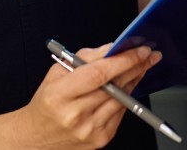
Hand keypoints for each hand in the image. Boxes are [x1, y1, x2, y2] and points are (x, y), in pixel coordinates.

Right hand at [14, 43, 161, 148]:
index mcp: (60, 94)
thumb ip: (84, 58)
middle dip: (135, 67)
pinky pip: (121, 113)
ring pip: (122, 100)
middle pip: (115, 87)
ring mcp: (90, 129)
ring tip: (140, 67)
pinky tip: (126, 87)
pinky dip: (125, 98)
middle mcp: (75, 114)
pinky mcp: (101, 138)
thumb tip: (112, 48)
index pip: (99, 74)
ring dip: (134, 81)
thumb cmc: (47, 102)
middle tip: (149, 55)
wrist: (37, 136)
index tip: (138, 50)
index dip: (123, 60)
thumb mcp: (56, 72)